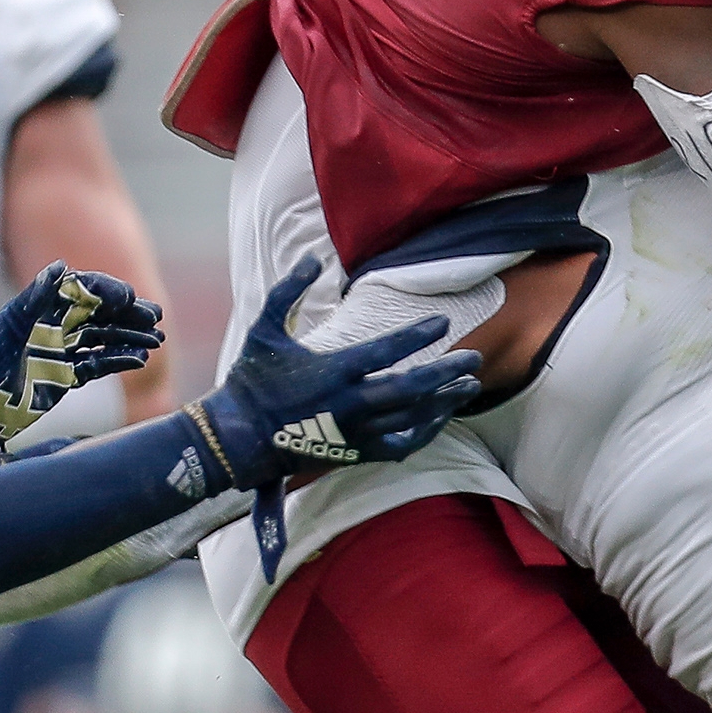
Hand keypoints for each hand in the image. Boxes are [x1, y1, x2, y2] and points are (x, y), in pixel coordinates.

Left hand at [0, 263, 164, 462]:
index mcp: (46, 307)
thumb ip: (37, 295)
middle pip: (101, 314)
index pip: (85, 291)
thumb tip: (61, 268)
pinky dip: (119, 361)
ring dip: (131, 337)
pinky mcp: (67, 375)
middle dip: (130, 314)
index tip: (129, 296)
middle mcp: (58, 325)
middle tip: (156, 317)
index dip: (108, 291)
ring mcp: (64, 350)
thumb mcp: (12, 324)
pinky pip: (99, 364)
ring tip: (156, 339)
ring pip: (105, 339)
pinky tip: (138, 359)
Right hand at [187, 258, 481, 490]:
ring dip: (445, 401)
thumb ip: (288, 291)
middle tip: (474, 357)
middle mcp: (350, 404)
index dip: (419, 335)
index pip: (388, 351)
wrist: (237, 438)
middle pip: (413, 388)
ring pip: (413, 418)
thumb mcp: (264, 328)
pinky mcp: (354, 453)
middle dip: (447, 372)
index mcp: (333, 371)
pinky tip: (438, 418)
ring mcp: (355, 433)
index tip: (443, 322)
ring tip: (470, 385)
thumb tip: (311, 258)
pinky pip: (400, 446)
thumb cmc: (251, 380)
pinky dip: (424, 433)